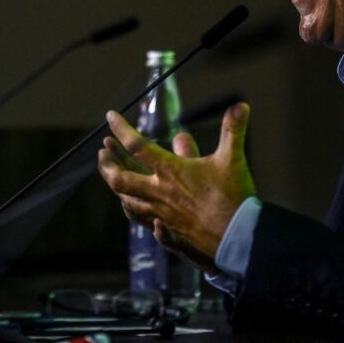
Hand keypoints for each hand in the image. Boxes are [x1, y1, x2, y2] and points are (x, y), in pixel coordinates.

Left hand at [97, 102, 255, 260]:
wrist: (236, 236)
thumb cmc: (232, 197)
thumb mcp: (232, 159)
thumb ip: (233, 130)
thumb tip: (241, 105)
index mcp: (170, 171)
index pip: (137, 146)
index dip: (121, 129)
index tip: (110, 116)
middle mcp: (159, 192)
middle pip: (120, 179)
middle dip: (107, 165)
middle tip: (102, 152)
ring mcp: (160, 211)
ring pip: (127, 200)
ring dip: (116, 185)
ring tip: (111, 175)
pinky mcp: (167, 227)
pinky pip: (140, 217)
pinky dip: (130, 207)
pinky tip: (130, 204)